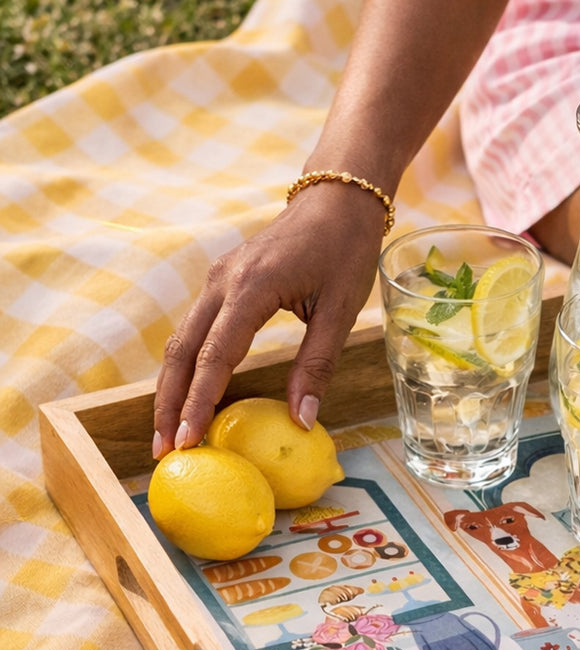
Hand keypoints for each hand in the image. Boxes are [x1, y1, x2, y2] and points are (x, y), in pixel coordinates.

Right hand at [153, 184, 386, 457]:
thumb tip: (302, 421)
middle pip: (180, 351)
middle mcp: (222, 282)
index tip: (187, 441)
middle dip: (168, 404)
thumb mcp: (342, 310)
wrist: (337, 198)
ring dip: (172, 389)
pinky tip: (189, 399)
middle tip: (164, 451)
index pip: (215, 355)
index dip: (198, 402)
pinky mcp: (220, 283)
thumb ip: (317, 366)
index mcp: (252, 287)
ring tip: (169, 435)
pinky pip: (194, 331)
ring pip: (180, 342)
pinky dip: (187, 368)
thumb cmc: (345, 250)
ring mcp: (216, 280)